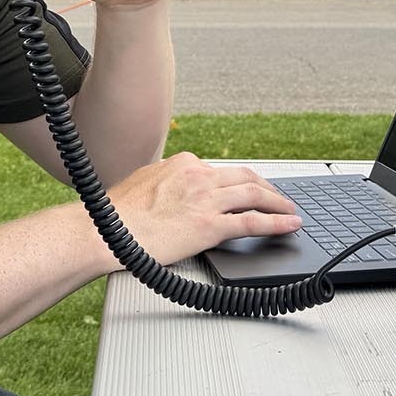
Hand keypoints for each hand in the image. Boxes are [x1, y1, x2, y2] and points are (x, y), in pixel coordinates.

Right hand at [101, 153, 302, 268]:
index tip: (251, 189)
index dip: (242, 182)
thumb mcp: (144, 182)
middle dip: (267, 188)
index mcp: (183, 164)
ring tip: (291, 211)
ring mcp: (205, 199)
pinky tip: (289, 225)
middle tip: (280, 198)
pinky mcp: (209, 225)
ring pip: (254, 195)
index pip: (221, 171)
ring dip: (278, 203)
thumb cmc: (115, 215)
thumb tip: (171, 186)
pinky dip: (276, 222)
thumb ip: (165, 181)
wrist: (104, 231)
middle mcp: (197, 176)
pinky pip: (252, 222)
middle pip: (245, 177)